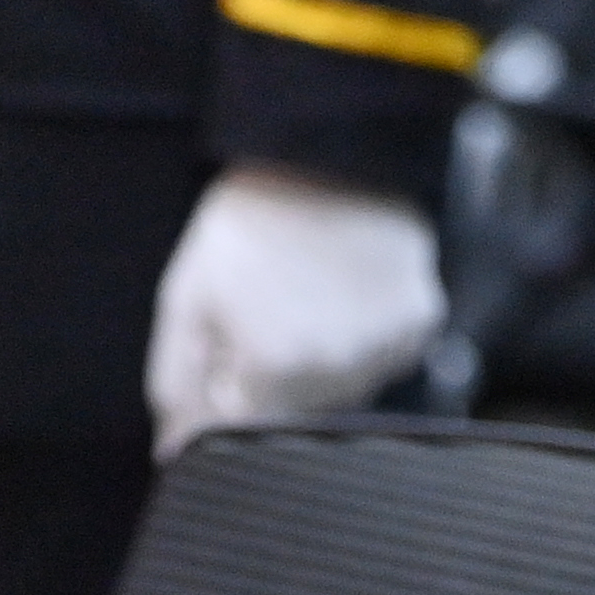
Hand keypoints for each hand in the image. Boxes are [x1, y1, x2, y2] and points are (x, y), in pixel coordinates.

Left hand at [146, 165, 447, 453]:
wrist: (333, 145)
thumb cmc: (254, 215)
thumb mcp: (187, 292)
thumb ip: (176, 380)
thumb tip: (173, 449)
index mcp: (275, 368)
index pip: (240, 430)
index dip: (225, 390)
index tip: (227, 350)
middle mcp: (338, 372)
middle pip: (292, 414)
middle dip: (269, 377)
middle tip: (267, 307)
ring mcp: (386, 349)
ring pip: (342, 391)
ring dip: (318, 362)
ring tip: (308, 292)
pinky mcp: (421, 324)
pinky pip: (386, 358)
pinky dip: (365, 337)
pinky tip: (348, 289)